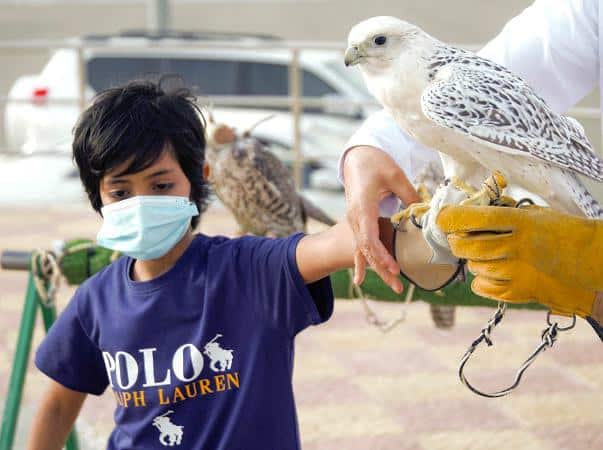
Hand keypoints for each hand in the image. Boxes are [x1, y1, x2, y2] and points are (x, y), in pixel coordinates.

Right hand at [343, 146, 420, 292]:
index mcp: (362, 208)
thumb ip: (410, 195)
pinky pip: (359, 246)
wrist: (356, 158)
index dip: (381, 254)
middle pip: (366, 250)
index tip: (395, 267)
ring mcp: (354, 222)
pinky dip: (362, 262)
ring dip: (377, 269)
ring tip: (394, 287)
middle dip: (382, 268)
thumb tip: (427, 214)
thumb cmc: (375, 163)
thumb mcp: (395, 175)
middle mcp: (355, 218)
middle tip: (398, 285)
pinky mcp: (357, 223)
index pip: (368, 238)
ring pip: (363, 251)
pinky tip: (360, 279)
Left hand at [437, 204, 601, 317]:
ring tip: (489, 254)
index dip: (451, 217)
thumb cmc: (565, 233)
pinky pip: (481, 287)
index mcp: (521, 222)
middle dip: (457, 241)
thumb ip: (504, 211)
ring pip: (474, 267)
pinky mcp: (519, 292)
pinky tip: (493, 271)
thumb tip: (471, 206)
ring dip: (473, 260)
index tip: (442, 217)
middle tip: (460, 238)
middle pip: (466, 246)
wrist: (594, 262)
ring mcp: (517, 272)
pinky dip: (480, 279)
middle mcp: (516, 247)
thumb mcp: (537, 213)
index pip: (474, 218)